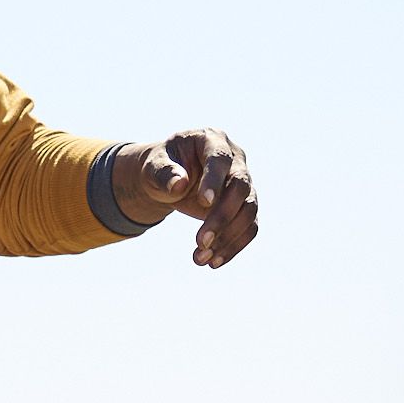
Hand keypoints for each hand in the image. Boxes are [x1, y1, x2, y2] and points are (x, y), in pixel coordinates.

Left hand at [111, 128, 260, 266]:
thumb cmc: (160, 166)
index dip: (214, 180)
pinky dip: (233, 246)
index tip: (202, 202)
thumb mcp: (154, 165)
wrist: (169, 178)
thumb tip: (179, 184)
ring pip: (249, 211)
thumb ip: (164, 172)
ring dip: (228, 238)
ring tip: (201, 259)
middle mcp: (235, 159)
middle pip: (240, 188)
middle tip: (200, 242)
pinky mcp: (244, 205)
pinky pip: (248, 227)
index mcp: (213, 140)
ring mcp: (243, 183)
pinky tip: (214, 262)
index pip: (220, 159)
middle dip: (222, 217)